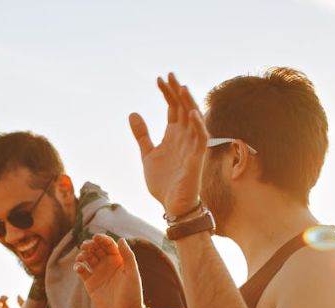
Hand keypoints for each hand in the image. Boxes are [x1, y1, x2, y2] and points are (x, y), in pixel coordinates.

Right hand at [74, 235, 144, 307]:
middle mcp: (108, 265)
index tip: (96, 237)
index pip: (108, 245)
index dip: (102, 239)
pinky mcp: (90, 283)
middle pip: (96, 249)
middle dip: (90, 245)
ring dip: (83, 254)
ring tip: (81, 257)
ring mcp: (98, 273)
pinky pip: (82, 271)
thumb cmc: (132, 294)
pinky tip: (79, 267)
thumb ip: (128, 256)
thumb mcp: (132, 273)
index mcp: (119, 260)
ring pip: (88, 258)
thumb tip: (121, 239)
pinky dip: (78, 266)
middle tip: (85, 246)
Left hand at [129, 73, 209, 215]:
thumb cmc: (164, 181)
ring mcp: (192, 146)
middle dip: (176, 92)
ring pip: (193, 120)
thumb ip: (142, 135)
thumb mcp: (148, 154)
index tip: (159, 79)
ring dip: (188, 103)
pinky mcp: (197, 159)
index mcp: (174, 135)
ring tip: (181, 87)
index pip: (173, 108)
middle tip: (169, 75)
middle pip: (183, 109)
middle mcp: (185, 137)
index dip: (167, 93)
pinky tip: (192, 113)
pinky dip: (198, 125)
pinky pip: (201, 139)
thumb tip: (133, 113)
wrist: (172, 205)